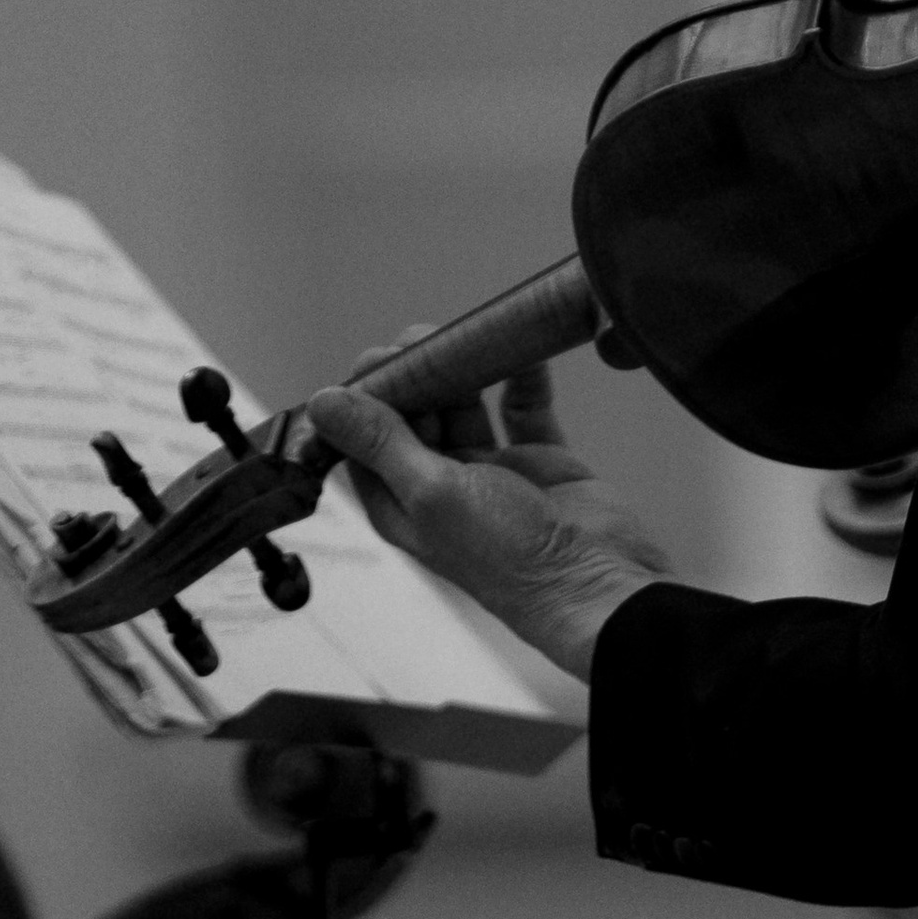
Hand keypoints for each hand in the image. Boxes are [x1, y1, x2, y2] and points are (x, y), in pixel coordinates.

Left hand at [307, 355, 671, 681]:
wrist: (595, 582)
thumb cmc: (506, 553)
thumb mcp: (432, 492)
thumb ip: (381, 441)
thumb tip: (322, 403)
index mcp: (402, 505)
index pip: (367, 438)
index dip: (368, 395)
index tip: (382, 356)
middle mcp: (441, 488)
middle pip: (415, 416)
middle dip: (416, 375)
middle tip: (425, 337)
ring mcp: (493, 473)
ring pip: (466, 407)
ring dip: (463, 372)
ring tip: (466, 336)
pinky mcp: (540, 461)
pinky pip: (524, 410)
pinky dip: (522, 380)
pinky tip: (521, 354)